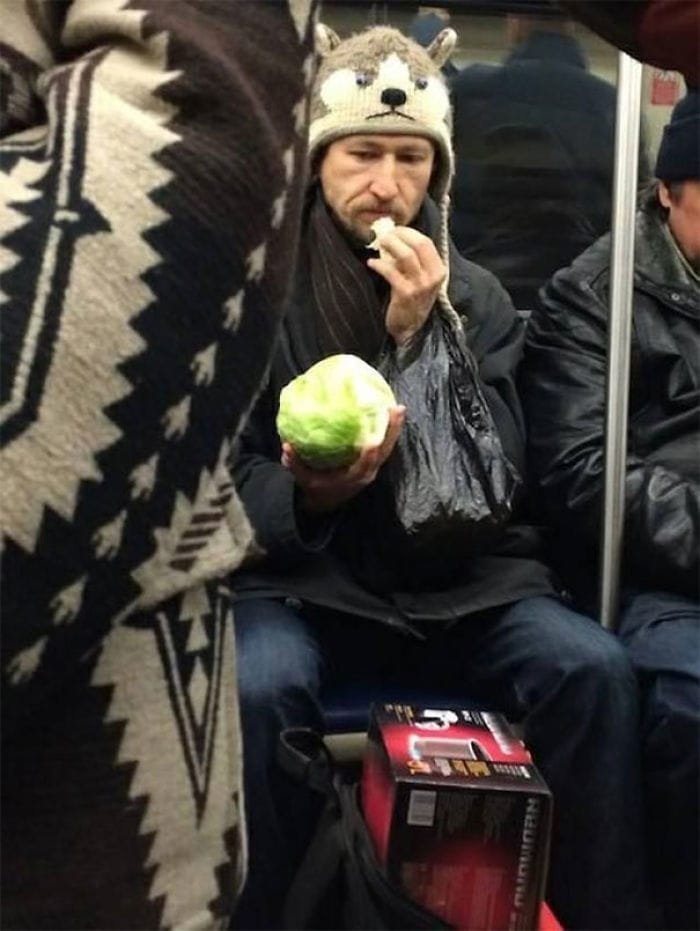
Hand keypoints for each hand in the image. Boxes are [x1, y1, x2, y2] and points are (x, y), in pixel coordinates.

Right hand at [282, 406, 405, 513]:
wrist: (327, 500)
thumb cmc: (315, 488)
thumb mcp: (303, 479)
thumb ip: (294, 464)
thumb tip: (285, 446)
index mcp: (353, 477)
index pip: (365, 465)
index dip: (369, 454)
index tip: (372, 439)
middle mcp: (367, 472)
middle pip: (384, 450)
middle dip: (392, 430)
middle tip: (397, 408)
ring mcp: (373, 467)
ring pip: (388, 446)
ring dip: (395, 427)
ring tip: (399, 406)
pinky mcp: (374, 461)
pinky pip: (384, 444)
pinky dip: (388, 429)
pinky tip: (387, 411)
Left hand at [367, 227, 445, 346]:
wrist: (409, 329)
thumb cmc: (412, 301)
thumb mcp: (421, 279)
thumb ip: (414, 261)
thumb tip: (395, 237)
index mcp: (438, 270)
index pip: (426, 242)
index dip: (408, 232)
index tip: (394, 230)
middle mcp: (433, 276)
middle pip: (418, 244)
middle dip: (399, 236)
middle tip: (384, 235)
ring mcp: (421, 285)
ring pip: (406, 255)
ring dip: (390, 246)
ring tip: (378, 244)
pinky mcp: (406, 294)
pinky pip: (391, 272)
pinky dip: (379, 264)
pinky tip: (372, 263)